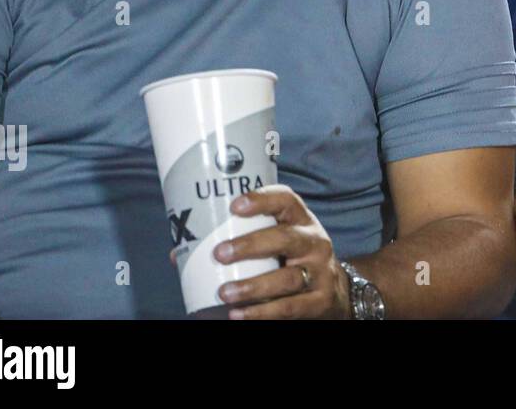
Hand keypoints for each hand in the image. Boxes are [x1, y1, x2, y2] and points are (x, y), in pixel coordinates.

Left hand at [210, 184, 350, 318]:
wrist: (335, 291)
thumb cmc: (293, 260)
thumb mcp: (281, 242)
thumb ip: (245, 240)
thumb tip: (181, 253)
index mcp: (301, 221)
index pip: (287, 201)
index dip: (262, 200)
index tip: (235, 206)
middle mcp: (314, 242)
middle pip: (285, 238)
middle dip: (250, 245)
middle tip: (219, 254)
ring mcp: (320, 272)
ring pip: (287, 278)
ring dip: (253, 286)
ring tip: (225, 293)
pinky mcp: (320, 300)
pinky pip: (290, 307)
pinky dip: (263, 312)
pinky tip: (239, 314)